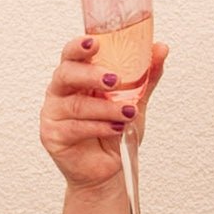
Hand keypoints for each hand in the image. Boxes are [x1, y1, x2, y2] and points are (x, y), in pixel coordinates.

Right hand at [43, 35, 170, 213]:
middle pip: (67, 74)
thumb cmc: (115, 131)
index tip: (94, 43)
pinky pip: (75, 128)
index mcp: (76, 77)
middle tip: (115, 80)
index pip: (71, 54)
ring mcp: (52, 114)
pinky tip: (115, 129)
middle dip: (92, 75)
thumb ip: (146, 76)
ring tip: (128, 114)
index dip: (79, 46)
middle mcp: (59, 92)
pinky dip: (99, 127)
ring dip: (106, 108)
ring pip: (76, 104)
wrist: (107, 171)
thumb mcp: (134, 101)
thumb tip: (161, 48)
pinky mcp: (52, 136)